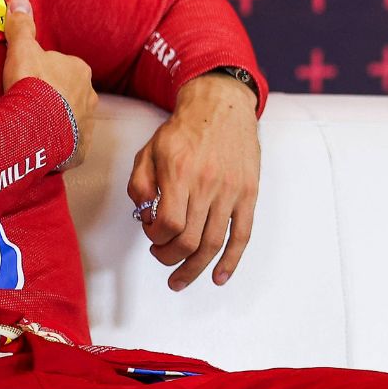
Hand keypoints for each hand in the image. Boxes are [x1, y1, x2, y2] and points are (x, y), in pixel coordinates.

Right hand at [2, 0, 95, 170]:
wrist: (36, 129)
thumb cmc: (31, 85)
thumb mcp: (22, 50)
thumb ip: (21, 27)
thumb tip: (19, 0)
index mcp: (79, 70)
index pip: (62, 67)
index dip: (44, 73)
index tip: (28, 81)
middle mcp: (90, 95)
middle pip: (69, 92)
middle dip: (54, 97)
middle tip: (29, 104)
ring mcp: (87, 123)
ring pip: (71, 118)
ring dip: (57, 120)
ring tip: (33, 126)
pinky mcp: (81, 148)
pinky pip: (70, 143)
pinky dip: (59, 143)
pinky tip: (42, 145)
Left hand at [128, 73, 260, 289]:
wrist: (222, 108)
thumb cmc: (183, 131)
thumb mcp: (149, 150)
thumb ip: (139, 183)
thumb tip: (145, 217)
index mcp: (180, 173)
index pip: (167, 223)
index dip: (155, 237)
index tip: (151, 233)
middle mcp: (207, 184)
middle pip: (189, 240)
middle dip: (169, 258)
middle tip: (160, 256)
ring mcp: (231, 192)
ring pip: (213, 243)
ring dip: (194, 269)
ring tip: (180, 280)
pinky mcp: (248, 195)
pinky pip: (242, 235)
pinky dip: (231, 261)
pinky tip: (219, 278)